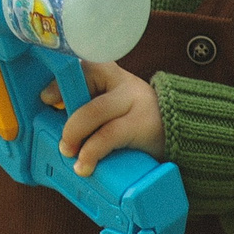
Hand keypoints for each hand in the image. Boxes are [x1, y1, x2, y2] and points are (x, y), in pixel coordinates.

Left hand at [39, 61, 164, 175]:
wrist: (188, 134)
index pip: (84, 67)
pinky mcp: (143, 125)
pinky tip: (86, 165)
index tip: (46, 99)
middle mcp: (125, 84)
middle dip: (67, 117)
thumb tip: (55, 128)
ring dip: (75, 135)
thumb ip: (93, 111)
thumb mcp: (118, 111)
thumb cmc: (142, 125)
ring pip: (94, 112)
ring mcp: (135, 103)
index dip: (61, 81)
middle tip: (62, 141)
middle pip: (87, 86)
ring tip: (70, 153)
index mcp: (115, 77)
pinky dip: (91, 152)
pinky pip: (109, 135)